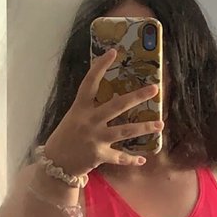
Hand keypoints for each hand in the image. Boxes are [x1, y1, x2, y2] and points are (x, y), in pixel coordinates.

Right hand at [44, 48, 163, 175]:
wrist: (55, 164)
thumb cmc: (66, 138)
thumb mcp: (73, 118)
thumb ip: (90, 110)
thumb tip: (114, 100)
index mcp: (80, 108)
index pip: (90, 83)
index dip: (100, 66)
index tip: (113, 52)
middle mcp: (89, 121)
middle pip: (116, 105)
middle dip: (137, 97)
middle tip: (154, 89)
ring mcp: (95, 138)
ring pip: (125, 131)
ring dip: (144, 127)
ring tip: (160, 124)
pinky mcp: (99, 155)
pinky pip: (120, 157)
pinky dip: (131, 160)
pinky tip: (143, 159)